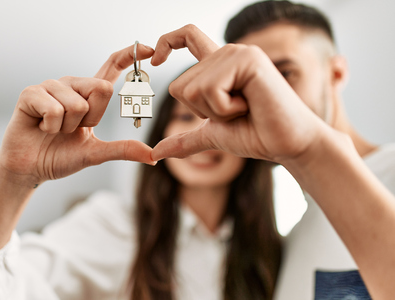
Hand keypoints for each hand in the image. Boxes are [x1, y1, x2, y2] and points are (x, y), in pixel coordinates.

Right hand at [0, 44, 155, 185]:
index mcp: (88, 95)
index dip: (129, 56)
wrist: (30, 169)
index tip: (148, 48)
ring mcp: (51, 87)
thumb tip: (153, 156)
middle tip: (72, 129)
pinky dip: (50, 127)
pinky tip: (41, 127)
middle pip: (102, 89)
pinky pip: (54, 109)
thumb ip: (122, 150)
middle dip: (91, 119)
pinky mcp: (31, 93)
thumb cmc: (59, 156)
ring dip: (67, 128)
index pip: (111, 67)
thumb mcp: (95, 154)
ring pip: (77, 104)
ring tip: (53, 129)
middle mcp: (72, 85)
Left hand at [150, 25, 325, 163]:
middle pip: (178, 85)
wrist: (287, 144)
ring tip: (244, 108)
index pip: (187, 37)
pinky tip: (249, 105)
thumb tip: (156, 153)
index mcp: (218, 65)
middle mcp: (226, 53)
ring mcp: (237, 54)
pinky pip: (210, 90)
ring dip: (215, 111)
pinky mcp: (247, 60)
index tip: (155, 61)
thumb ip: (184, 140)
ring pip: (192, 89)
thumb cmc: (255, 135)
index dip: (167, 43)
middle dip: (201, 112)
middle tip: (235, 111)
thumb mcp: (211, 135)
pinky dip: (225, 109)